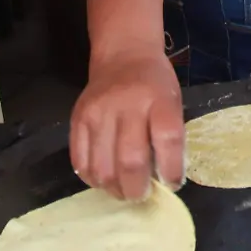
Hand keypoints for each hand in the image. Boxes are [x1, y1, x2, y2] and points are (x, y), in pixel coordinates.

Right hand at [69, 48, 184, 200]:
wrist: (123, 55)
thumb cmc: (154, 84)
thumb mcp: (173, 102)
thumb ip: (170, 138)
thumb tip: (164, 181)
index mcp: (159, 100)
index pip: (168, 140)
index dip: (171, 170)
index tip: (173, 184)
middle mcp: (127, 106)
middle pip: (130, 161)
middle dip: (137, 189)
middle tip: (141, 195)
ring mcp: (98, 113)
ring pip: (102, 167)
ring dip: (114, 189)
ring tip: (122, 190)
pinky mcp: (77, 119)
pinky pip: (80, 161)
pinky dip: (92, 178)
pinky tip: (103, 179)